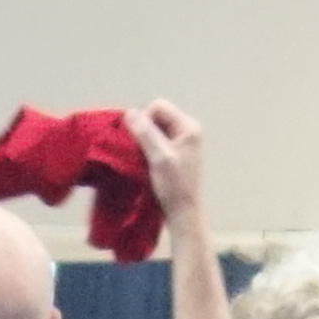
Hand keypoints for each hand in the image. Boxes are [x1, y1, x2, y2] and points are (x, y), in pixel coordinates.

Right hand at [136, 102, 206, 219]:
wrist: (184, 212)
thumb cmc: (175, 187)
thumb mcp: (159, 157)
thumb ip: (146, 133)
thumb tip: (129, 113)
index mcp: (188, 127)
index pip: (158, 106)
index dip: (144, 118)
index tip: (138, 140)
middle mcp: (186, 130)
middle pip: (156, 115)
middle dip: (143, 129)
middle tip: (138, 149)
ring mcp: (181, 141)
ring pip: (154, 128)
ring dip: (143, 139)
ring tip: (141, 156)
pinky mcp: (174, 152)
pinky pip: (155, 139)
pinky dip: (146, 147)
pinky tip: (144, 160)